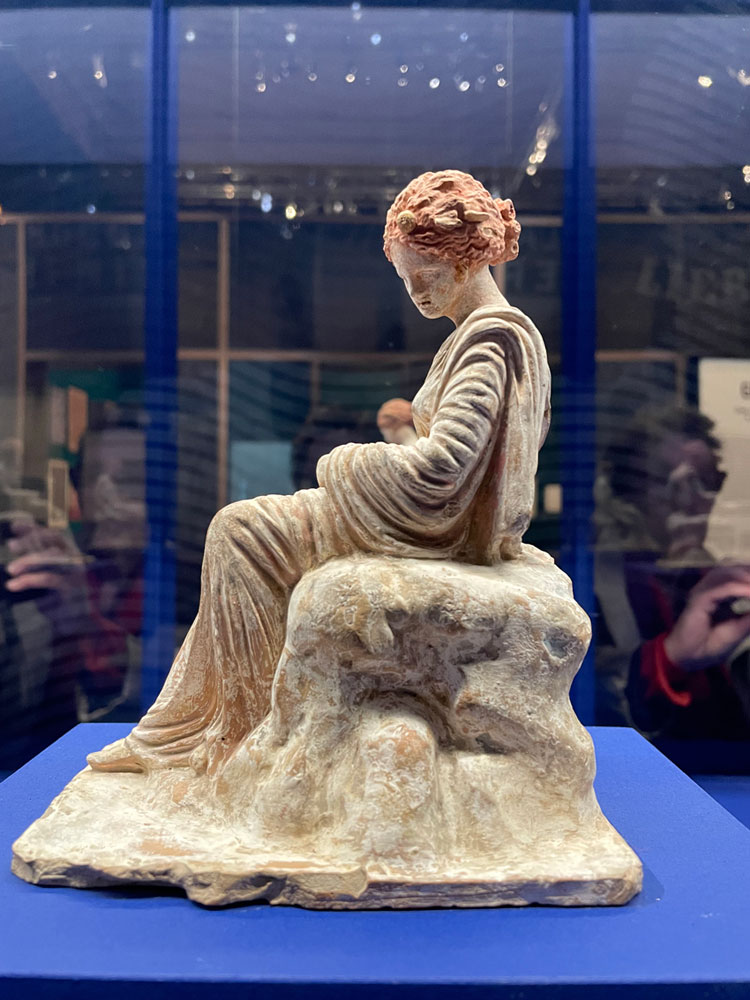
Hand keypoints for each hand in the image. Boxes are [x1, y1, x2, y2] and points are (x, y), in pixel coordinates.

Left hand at [5, 518, 91, 633]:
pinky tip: (13, 585)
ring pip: (52, 557)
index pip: (52, 534)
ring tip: (10, 570)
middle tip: (11, 546)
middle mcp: (74, 559)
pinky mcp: (72, 587)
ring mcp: (75, 572)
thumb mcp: (48, 579)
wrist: (79, 626)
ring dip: (29, 561)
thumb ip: (37, 568)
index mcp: (68, 554)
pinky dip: (29, 580)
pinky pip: (49, 578)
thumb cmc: (61, 602)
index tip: (15, 526)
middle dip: (30, 540)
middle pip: (54, 540)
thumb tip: (14, 560)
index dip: (34, 528)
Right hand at [663, 565, 749, 670]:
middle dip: (748, 570)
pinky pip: (721, 589)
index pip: (736, 573)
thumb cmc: (709, 645)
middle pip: (731, 567)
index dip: (749, 574)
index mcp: (718, 593)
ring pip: (725, 572)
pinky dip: (739, 588)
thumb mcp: (738, 630)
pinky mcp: (698, 600)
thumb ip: (749, 617)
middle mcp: (708, 588)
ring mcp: (702, 592)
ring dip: (746, 576)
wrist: (688, 658)